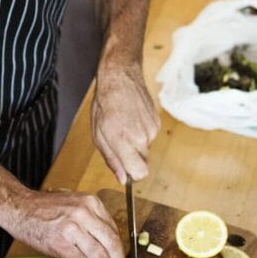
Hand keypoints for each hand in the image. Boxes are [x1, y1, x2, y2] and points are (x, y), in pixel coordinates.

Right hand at [6, 189, 125, 257]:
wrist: (20, 208)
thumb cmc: (45, 208)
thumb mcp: (75, 204)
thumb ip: (93, 219)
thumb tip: (110, 243)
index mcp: (91, 202)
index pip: (114, 229)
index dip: (120, 248)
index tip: (121, 257)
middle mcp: (84, 213)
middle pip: (111, 243)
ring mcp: (72, 228)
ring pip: (98, 255)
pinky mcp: (60, 243)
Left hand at [91, 65, 159, 183]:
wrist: (119, 78)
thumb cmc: (104, 105)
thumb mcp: (98, 134)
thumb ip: (112, 159)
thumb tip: (123, 179)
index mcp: (123, 142)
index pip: (140, 173)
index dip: (133, 174)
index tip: (125, 168)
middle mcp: (141, 138)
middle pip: (143, 163)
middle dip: (132, 158)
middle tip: (119, 141)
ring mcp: (152, 130)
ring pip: (146, 149)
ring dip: (136, 143)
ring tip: (124, 125)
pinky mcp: (157, 122)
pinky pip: (150, 137)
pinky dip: (141, 132)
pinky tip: (132, 119)